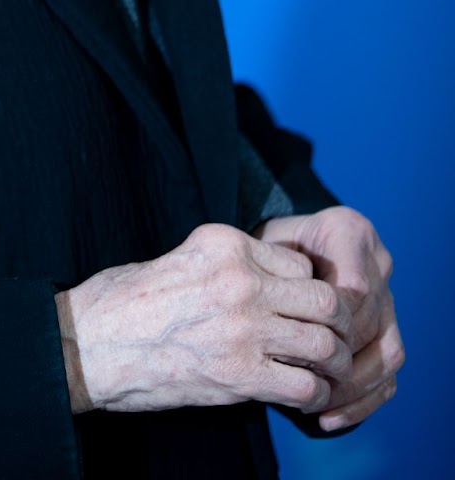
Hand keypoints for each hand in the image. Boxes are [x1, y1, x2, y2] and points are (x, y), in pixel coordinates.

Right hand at [54, 222, 352, 416]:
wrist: (95, 343)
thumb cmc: (132, 300)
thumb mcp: (185, 257)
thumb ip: (232, 265)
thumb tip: (276, 284)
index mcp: (227, 242)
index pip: (300, 263)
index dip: (308, 288)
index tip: (304, 309)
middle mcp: (240, 279)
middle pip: (325, 300)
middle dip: (339, 325)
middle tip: (335, 342)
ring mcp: (243, 327)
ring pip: (325, 343)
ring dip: (335, 364)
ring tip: (327, 373)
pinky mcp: (239, 374)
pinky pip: (304, 385)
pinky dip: (314, 395)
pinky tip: (304, 396)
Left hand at [253, 205, 404, 431]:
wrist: (278, 254)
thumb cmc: (262, 254)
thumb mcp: (258, 249)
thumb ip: (268, 268)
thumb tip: (267, 309)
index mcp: (349, 231)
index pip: (352, 287)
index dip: (326, 322)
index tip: (289, 341)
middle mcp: (378, 260)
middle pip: (368, 322)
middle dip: (335, 356)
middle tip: (299, 377)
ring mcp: (389, 297)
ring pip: (387, 352)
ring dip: (350, 385)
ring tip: (315, 403)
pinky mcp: (388, 330)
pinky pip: (387, 373)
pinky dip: (360, 401)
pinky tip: (327, 417)